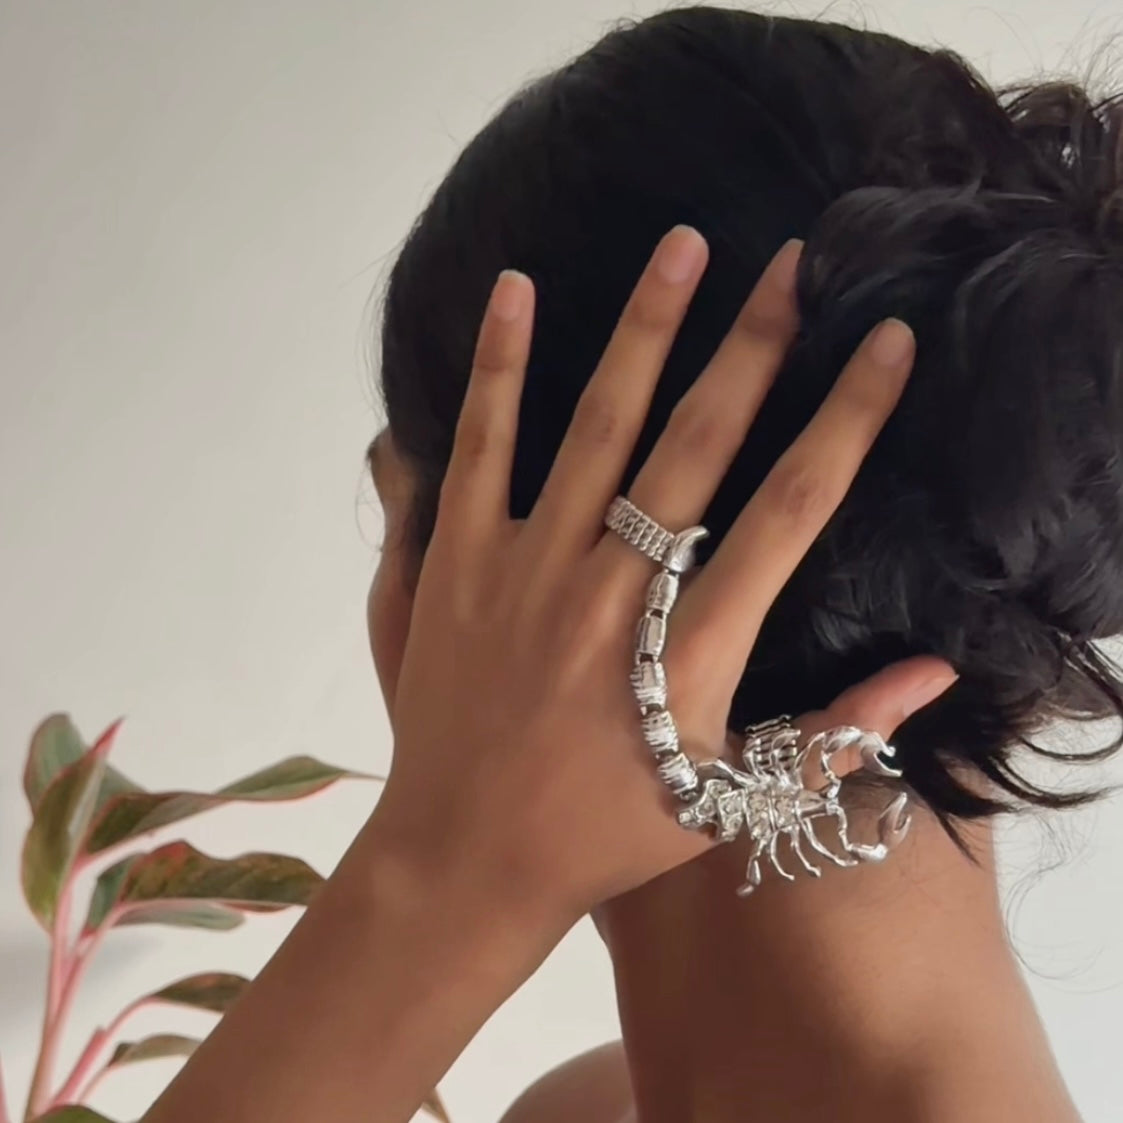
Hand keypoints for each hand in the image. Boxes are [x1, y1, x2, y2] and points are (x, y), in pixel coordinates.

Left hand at [369, 227, 955, 932]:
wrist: (466, 864)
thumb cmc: (606, 834)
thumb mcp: (734, 795)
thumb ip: (837, 730)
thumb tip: (936, 671)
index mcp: (694, 648)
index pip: (792, 509)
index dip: (847, 418)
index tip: (883, 344)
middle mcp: (615, 593)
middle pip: (700, 443)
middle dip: (754, 344)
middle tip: (790, 262)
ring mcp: (530, 571)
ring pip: (598, 424)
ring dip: (644, 329)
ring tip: (682, 246)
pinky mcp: (458, 567)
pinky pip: (479, 449)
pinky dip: (498, 369)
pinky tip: (515, 292)